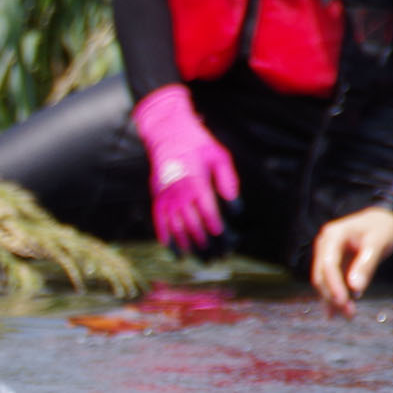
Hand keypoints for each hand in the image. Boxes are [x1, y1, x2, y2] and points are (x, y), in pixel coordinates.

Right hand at [132, 85, 240, 256]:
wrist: (167, 134)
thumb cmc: (197, 145)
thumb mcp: (219, 156)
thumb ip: (228, 180)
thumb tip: (235, 207)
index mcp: (195, 181)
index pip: (206, 209)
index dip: (214, 225)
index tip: (222, 236)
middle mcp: (178, 192)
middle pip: (192, 223)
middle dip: (205, 241)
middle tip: (217, 256)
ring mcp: (165, 196)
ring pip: (175, 226)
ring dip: (187, 245)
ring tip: (199, 258)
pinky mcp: (157, 197)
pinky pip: (159, 221)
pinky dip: (165, 237)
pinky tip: (174, 250)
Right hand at [311, 206, 392, 317]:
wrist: (384, 218)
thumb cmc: (383, 228)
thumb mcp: (378, 244)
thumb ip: (366, 265)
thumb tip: (354, 288)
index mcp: (333, 236)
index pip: (328, 264)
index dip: (334, 285)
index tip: (343, 302)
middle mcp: (325, 245)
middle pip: (322, 275)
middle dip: (333, 296)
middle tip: (349, 314)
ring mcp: (327, 253)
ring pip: (324, 281)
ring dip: (333, 299)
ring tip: (347, 316)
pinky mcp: (334, 262)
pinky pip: (331, 281)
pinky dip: (335, 295)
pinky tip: (337, 312)